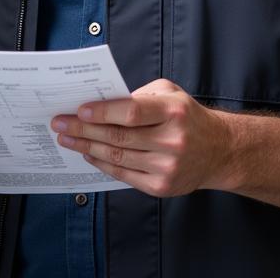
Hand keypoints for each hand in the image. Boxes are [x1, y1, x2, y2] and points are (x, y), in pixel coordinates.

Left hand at [50, 78, 232, 196]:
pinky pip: (123, 174)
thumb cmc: (187, 116)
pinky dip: (102, 164)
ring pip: (117, 156)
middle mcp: (172, 141)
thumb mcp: (168, 93)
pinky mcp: (162, 186)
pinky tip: (87, 153)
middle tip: (59, 123)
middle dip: (83, 129)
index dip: (102, 112)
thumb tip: (99, 101)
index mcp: (173, 112)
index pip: (130, 112)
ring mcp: (167, 167)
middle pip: (118, 137)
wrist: (220, 150)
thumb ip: (137, 95)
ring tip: (66, 138)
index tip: (79, 109)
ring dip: (86, 146)